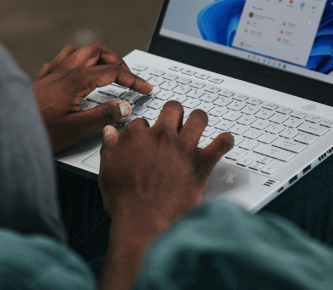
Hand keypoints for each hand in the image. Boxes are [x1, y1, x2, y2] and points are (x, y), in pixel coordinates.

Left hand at [32, 42, 152, 152]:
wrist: (7, 130)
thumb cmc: (39, 131)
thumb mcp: (76, 129)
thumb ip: (103, 116)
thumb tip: (125, 107)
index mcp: (76, 80)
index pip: (113, 71)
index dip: (133, 79)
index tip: (145, 88)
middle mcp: (64, 70)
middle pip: (97, 50)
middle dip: (116, 59)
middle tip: (127, 75)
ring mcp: (51, 72)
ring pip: (78, 50)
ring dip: (95, 56)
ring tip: (106, 70)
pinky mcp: (42, 78)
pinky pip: (62, 59)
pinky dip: (76, 62)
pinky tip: (76, 74)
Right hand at [96, 101, 232, 289]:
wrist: (143, 222)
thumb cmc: (125, 200)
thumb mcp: (107, 170)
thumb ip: (109, 147)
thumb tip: (109, 132)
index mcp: (137, 136)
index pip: (142, 121)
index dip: (144, 130)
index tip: (146, 139)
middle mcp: (162, 136)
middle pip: (173, 109)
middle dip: (174, 113)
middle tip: (175, 122)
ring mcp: (183, 148)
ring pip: (199, 118)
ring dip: (199, 120)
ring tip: (199, 124)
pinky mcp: (201, 164)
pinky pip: (221, 144)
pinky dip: (225, 141)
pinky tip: (225, 141)